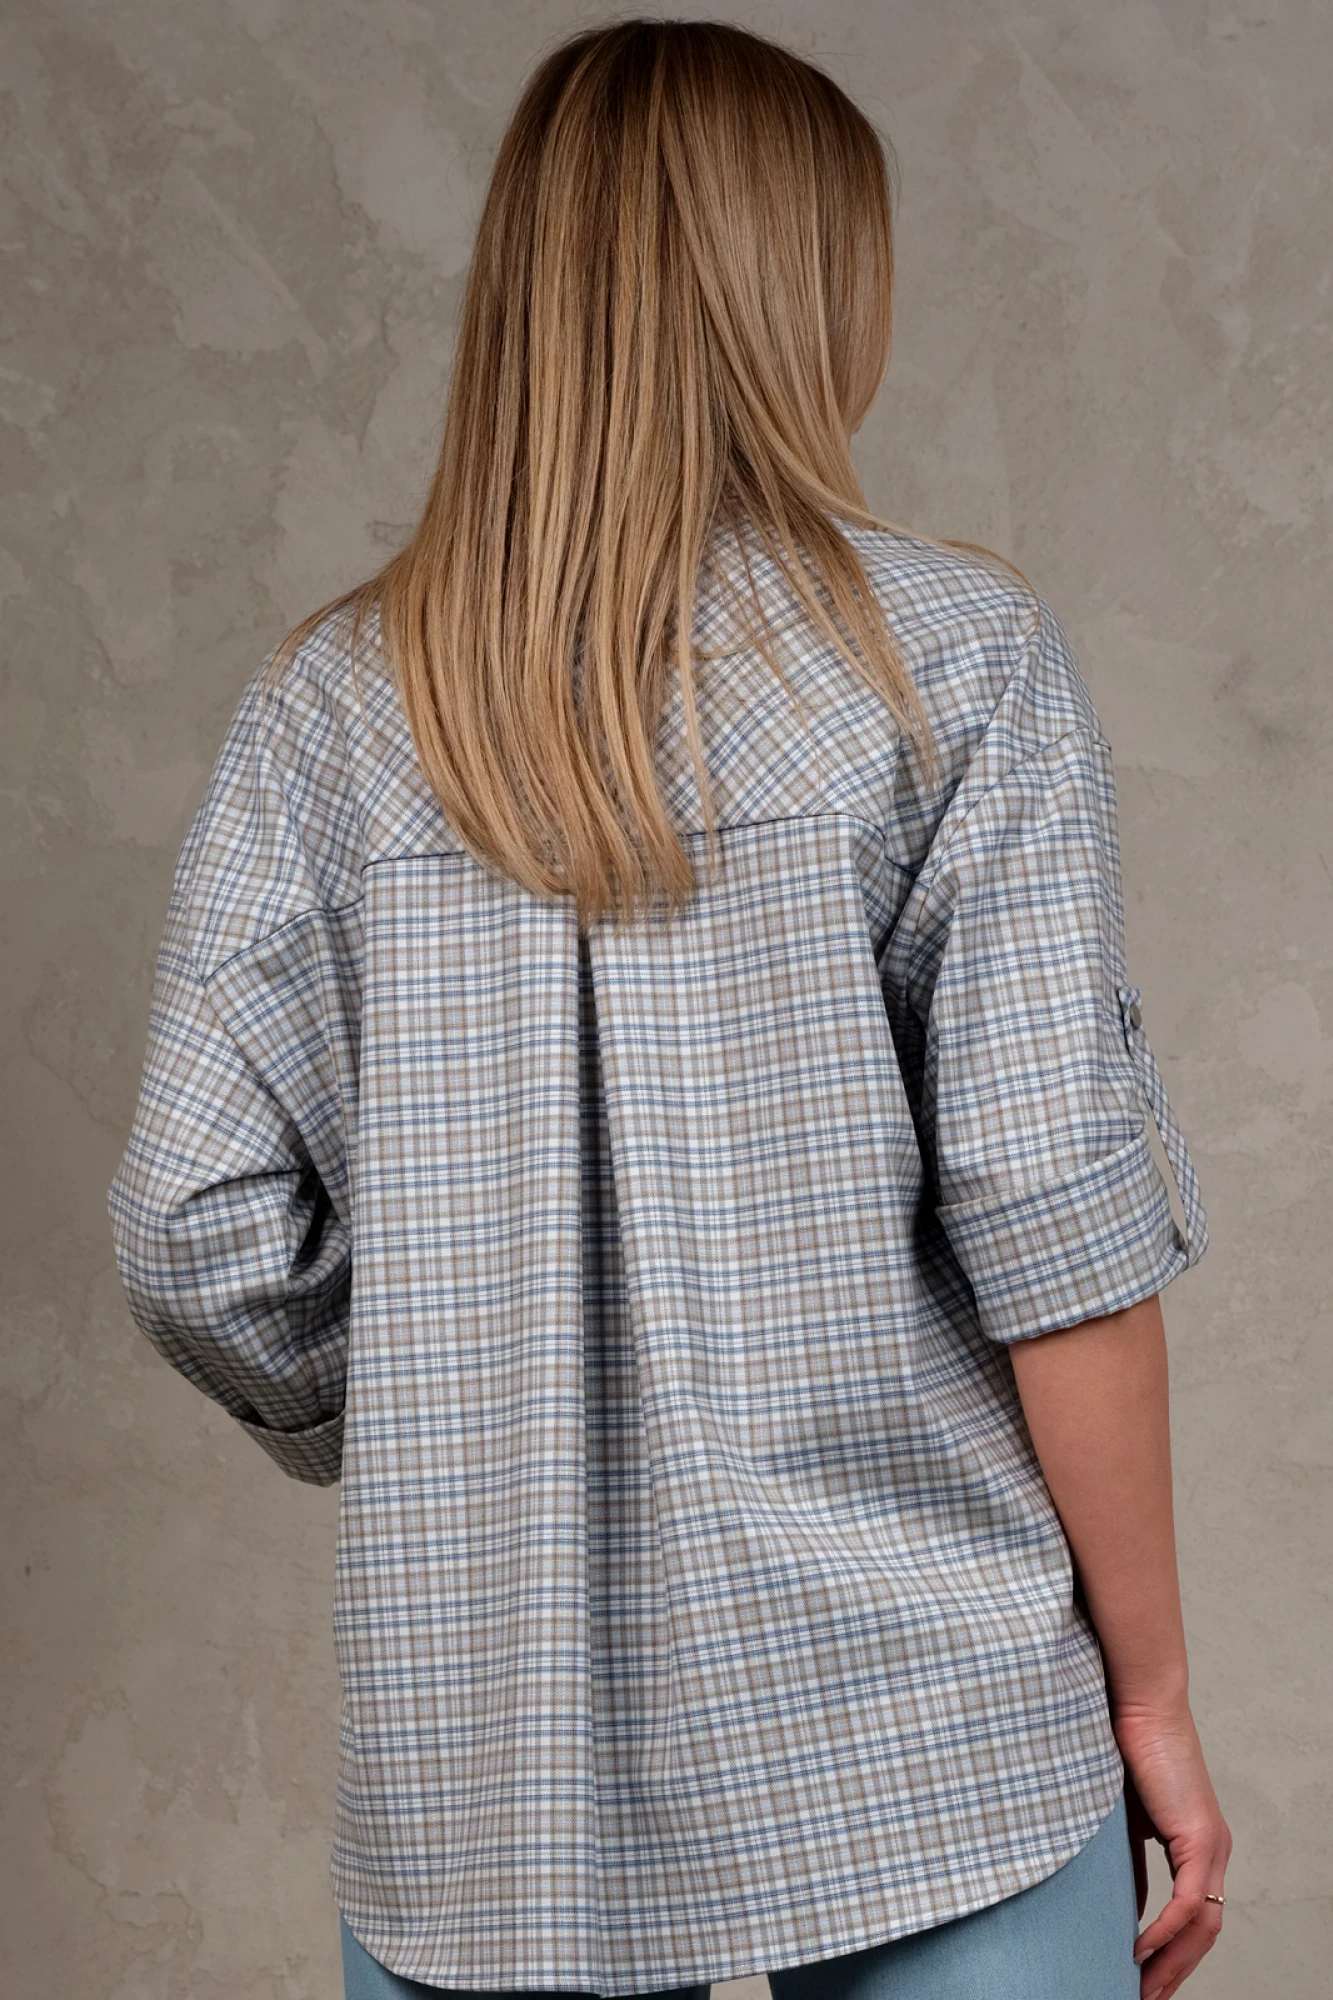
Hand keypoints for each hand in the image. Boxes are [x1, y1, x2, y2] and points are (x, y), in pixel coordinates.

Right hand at [1113, 1698, 1230, 1998]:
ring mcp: (1211, 1845)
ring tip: (1142, 1988)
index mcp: (1199, 1842)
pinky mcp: (1199, 1838)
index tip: (1145, 1976)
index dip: (1174, 1952)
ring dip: (1172, 1963)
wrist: (1137, 1703)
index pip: (1196, 1915)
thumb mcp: (1124, 1817)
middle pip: (1205, 1931)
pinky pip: (1187, 1904)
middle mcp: (1214, 1849)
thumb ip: (1129, 1859)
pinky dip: (1164, 1932)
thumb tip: (1123, 1904)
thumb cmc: (1125, 1746)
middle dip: (1175, 1970)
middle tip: (1145, 1997)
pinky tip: (1138, 1950)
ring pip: (1202, 1926)